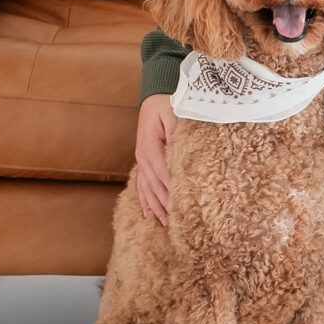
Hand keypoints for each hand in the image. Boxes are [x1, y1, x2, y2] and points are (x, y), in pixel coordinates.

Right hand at [134, 92, 175, 223]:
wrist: (154, 98)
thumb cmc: (168, 105)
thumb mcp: (175, 115)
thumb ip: (176, 135)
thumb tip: (178, 155)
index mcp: (150, 146)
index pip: (162, 173)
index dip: (171, 190)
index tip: (182, 207)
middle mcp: (143, 157)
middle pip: (154, 186)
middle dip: (165, 205)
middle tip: (178, 225)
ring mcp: (141, 161)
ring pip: (147, 189)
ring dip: (156, 208)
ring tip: (167, 226)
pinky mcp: (144, 163)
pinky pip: (142, 186)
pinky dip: (146, 201)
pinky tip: (149, 215)